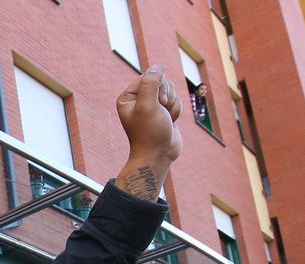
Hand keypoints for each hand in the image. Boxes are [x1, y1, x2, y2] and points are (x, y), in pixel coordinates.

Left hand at [114, 65, 182, 199]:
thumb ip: (151, 83)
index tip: (158, 102)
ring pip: (171, 91)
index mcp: (128, 97)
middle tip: (162, 111)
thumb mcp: (148, 106)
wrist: (159, 156)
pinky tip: (170, 122)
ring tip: (165, 119)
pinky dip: (176, 111)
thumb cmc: (150, 133)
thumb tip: (157, 67)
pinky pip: (176, 100)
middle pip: (161, 82)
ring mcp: (152, 105)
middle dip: (166, 96)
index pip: (148, 76)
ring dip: (172, 105)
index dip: (158, 87)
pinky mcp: (164, 111)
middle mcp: (139, 100)